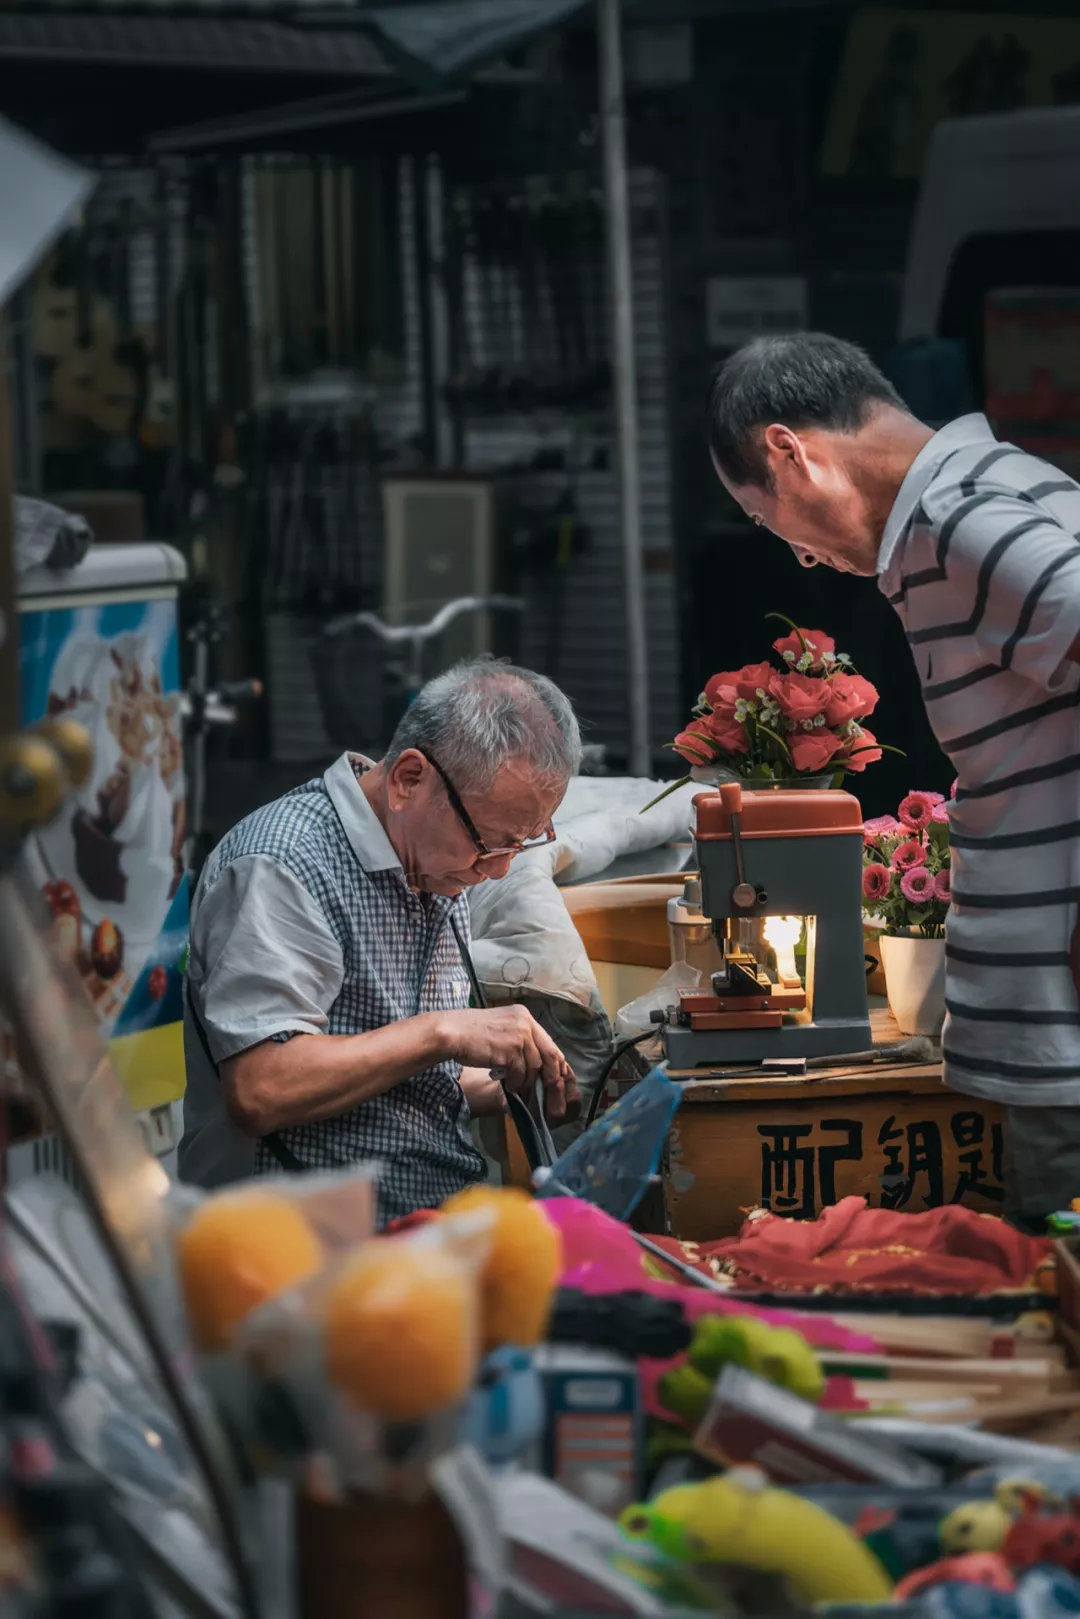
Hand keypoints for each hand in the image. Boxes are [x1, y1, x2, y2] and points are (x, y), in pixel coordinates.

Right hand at [438, 1006, 575, 1118]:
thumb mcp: (500, 1027)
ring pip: (534, 1067)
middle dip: (550, 1077)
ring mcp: (519, 1036)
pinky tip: (508, 1085)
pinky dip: (516, 1083)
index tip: (551, 1078)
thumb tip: (534, 1061)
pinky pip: (520, 1073)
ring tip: (518, 1088)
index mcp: (524, 1015)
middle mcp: (525, 1023)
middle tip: (546, 1092)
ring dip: (527, 1082)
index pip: (548, 1042)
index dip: (552, 1063)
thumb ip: (519, 1039)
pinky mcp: (510, 1051)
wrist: (451, 1032)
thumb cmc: (470, 1032)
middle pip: (549, 1055)